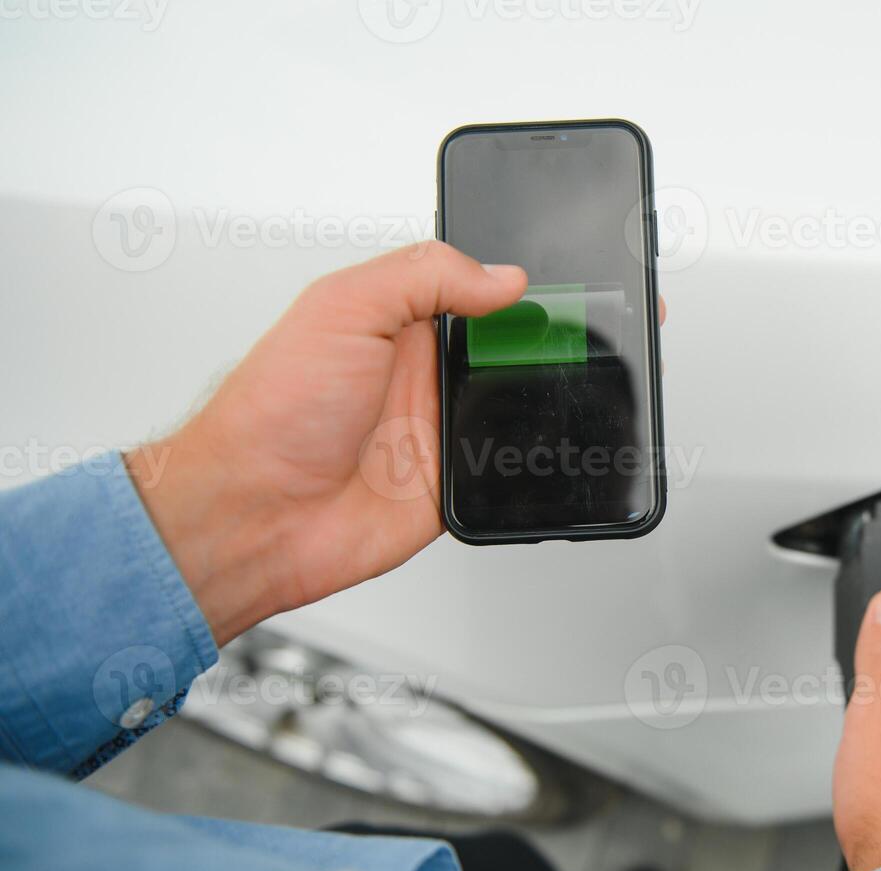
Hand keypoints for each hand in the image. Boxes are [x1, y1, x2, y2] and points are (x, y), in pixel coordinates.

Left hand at [125, 242, 527, 643]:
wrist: (258, 513)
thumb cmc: (273, 412)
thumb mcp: (341, 308)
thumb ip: (423, 276)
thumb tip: (500, 277)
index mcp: (395, 322)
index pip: (472, 287)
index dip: (508, 286)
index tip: (538, 292)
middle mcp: (420, 373)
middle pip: (507, 346)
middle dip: (535, 343)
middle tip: (550, 343)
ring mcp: (438, 428)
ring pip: (519, 405)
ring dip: (536, 400)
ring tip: (542, 391)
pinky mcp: (454, 482)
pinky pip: (509, 468)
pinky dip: (526, 460)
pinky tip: (526, 446)